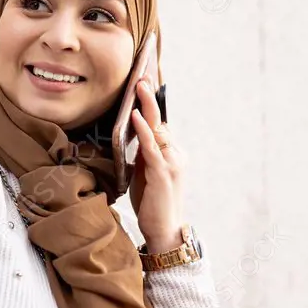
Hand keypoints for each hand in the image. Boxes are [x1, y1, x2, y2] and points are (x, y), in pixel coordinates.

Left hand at [129, 77, 184, 252]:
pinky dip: (143, 130)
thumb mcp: (145, 173)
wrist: (163, 231)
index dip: (151, 105)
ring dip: (147, 107)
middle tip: (141, 77)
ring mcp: (172, 163)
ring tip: (139, 87)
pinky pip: (152, 147)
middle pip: (161, 121)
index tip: (143, 85)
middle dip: (150, 98)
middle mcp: (176, 155)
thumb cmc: (152, 203)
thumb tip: (131, 135)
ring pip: (158, 129)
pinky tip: (135, 117)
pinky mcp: (163, 174)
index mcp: (172, 154)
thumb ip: (142, 154)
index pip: (160, 124)